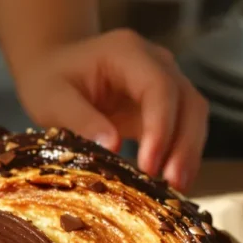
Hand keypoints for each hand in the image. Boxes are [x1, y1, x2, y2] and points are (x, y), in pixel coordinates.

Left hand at [11, 29, 208, 190]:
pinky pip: (181, 130)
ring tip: (176, 189)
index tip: (150, 164)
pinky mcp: (163, 107)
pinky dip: (178, 156)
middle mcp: (156, 63)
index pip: (159, 88)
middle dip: (184, 144)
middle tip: (173, 183)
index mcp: (127, 53)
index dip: (160, 126)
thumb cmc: (49, 81)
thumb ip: (80, 120)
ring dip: (187, 153)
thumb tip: (112, 146)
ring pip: (192, 117)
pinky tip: (169, 184)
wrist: (53, 69)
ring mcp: (164, 83)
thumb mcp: (52, 99)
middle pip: (188, 102)